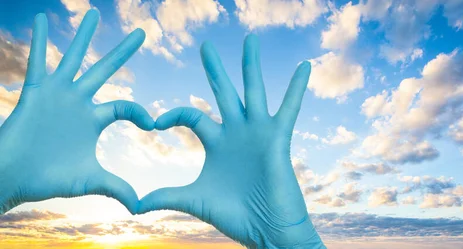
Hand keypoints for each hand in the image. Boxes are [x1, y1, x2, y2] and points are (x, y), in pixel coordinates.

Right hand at [0, 10, 153, 213]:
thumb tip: (140, 207)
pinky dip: (38, 41)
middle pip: (106, 70)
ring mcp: (57, 94)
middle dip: (123, 52)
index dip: (140, 112)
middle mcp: (78, 101)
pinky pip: (37, 62)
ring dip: (84, 37)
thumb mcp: (90, 180)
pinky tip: (41, 19)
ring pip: (74, 58)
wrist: (13, 177)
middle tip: (143, 32)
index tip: (153, 124)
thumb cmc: (49, 179)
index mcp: (94, 118)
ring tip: (94, 13)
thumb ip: (116, 188)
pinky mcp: (35, 93)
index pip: (125, 105)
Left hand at [137, 35, 324, 247]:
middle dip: (214, 70)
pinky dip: (297, 88)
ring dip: (251, 65)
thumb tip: (135, 206)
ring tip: (250, 40)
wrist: (266, 229)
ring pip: (253, 91)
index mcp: (216, 143)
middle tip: (204, 46)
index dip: (173, 114)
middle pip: (223, 93)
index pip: (192, 116)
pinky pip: (289, 108)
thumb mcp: (194, 200)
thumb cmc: (235, 215)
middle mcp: (237, 132)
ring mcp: (258, 133)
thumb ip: (166, 197)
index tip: (154, 122)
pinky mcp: (277, 138)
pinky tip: (304, 66)